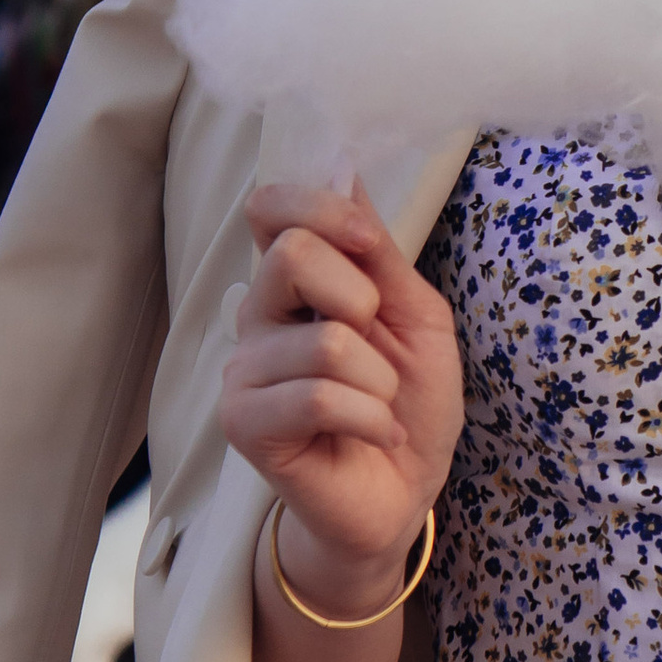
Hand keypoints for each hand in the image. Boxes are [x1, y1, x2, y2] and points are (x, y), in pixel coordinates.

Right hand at [221, 182, 462, 585]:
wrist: (404, 494)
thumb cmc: (410, 403)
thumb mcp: (416, 315)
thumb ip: (377, 250)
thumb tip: (342, 167)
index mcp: (296, 283)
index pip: (270, 208)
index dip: (319, 208)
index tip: (368, 240)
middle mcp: (258, 317)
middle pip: (290, 254)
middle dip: (362, 299)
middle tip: (375, 347)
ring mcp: (244, 371)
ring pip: (325, 341)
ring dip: (380, 381)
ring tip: (377, 406)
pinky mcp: (245, 423)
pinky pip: (319, 397)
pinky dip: (372, 418)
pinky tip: (375, 435)